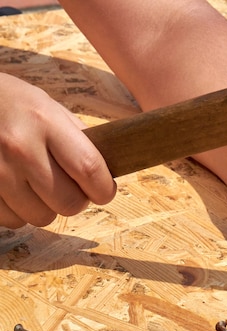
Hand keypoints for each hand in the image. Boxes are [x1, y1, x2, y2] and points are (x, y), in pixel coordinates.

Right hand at [0, 73, 115, 227]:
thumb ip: (77, 138)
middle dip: (76, 200)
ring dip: (46, 207)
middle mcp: (20, 148)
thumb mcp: (48, 107)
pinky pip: (13, 220)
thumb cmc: (10, 104)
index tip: (104, 191)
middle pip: (68, 203)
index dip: (104, 189)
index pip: (89, 169)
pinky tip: (14, 189)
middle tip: (69, 187)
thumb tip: (105, 172)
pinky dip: (18, 211)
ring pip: (42, 217)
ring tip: (37, 184)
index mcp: (45, 122)